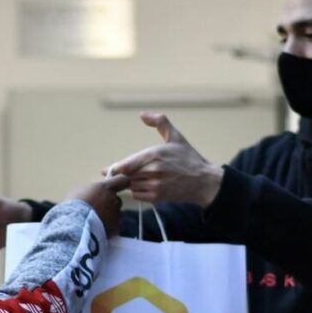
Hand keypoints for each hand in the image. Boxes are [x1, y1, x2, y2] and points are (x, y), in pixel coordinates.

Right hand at [64, 175, 129, 235]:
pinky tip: (98, 229)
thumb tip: (89, 194)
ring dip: (109, 216)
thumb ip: (89, 191)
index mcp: (105, 188)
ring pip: (116, 214)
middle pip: (116, 199)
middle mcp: (113, 199)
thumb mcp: (78, 192)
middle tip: (97, 209)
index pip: (121, 180)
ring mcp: (116, 214)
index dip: (120, 183)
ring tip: (96, 221)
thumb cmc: (74, 205)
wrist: (75, 224)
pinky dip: (108, 227)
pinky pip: (114, 226)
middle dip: (109, 203)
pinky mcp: (115, 228)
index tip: (116, 186)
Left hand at [108, 112, 224, 207]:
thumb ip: (160, 122)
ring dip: (131, 183)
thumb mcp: (176, 137)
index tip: (108, 169)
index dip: (114, 168)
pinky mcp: (157, 197)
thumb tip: (142, 114)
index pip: (125, 165)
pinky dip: (137, 192)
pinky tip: (145, 186)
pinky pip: (137, 195)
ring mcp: (155, 185)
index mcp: (155, 154)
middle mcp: (153, 170)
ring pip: (131, 186)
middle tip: (121, 174)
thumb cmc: (189, 159)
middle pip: (126, 176)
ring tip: (139, 178)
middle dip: (123, 175)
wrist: (203, 181)